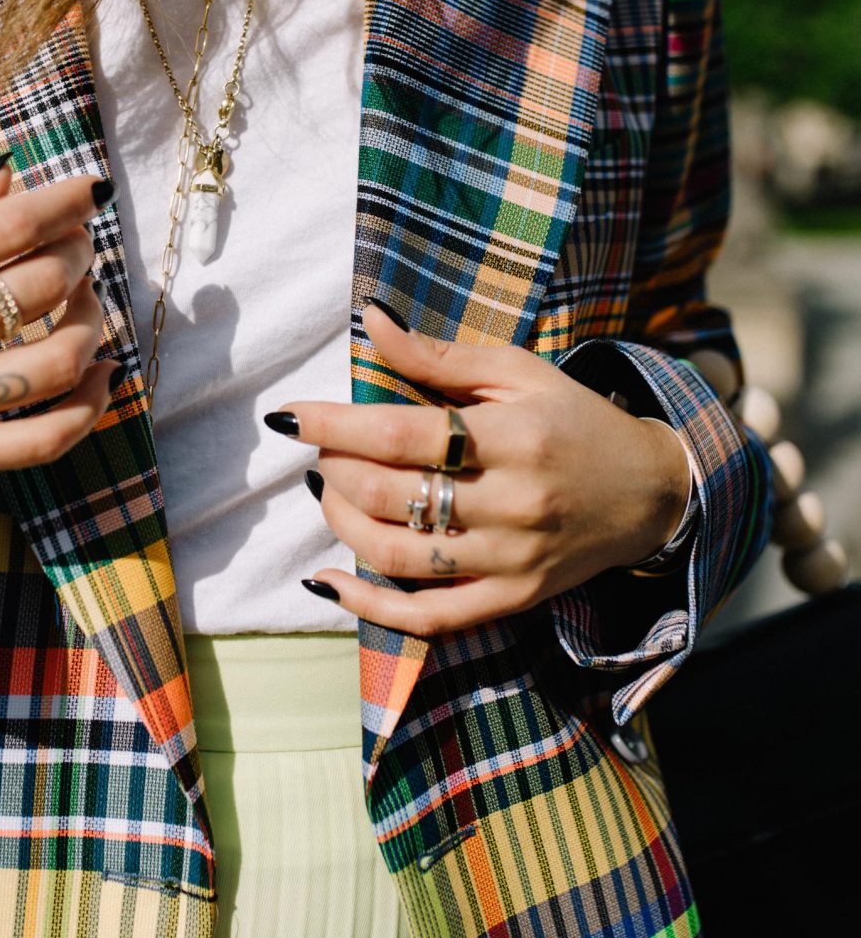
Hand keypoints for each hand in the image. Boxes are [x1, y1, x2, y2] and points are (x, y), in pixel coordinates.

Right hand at [0, 160, 120, 508]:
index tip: (90, 191)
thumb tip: (11, 179)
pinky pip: (48, 437)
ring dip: (90, 324)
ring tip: (83, 306)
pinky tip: (101, 373)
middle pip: (39, 286)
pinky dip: (92, 404)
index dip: (62, 204)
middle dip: (77, 258)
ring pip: (57, 361)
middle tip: (76, 251)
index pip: (0, 230)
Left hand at [273, 302, 692, 635]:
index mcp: (516, 436)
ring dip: (342, 523)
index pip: (403, 432)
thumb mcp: (518, 371)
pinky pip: (428, 618)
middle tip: (319, 450)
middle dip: (335, 470)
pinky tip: (327, 582)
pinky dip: (368, 607)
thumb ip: (439, 353)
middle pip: (392, 494)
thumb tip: (369, 319)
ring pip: (398, 555)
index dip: (335, 424)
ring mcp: (512, 560)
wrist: (648, 492)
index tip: (288, 415)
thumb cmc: (573, 419)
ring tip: (328, 491)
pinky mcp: (512, 600)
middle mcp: (514, 502)